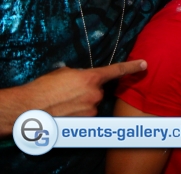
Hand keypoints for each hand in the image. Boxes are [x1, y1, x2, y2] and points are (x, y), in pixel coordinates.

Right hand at [30, 60, 147, 115]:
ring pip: (92, 102)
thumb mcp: (63, 73)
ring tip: (63, 101)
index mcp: (91, 77)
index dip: (132, 67)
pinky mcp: (87, 120)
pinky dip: (79, 112)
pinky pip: (87, 113)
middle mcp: (96, 93)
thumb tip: (82, 76)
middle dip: (87, 90)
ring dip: (82, 102)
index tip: (144, 64)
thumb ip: (79, 74)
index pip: (116, 70)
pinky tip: (65, 110)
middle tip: (69, 92)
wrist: (31, 107)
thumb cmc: (44, 87)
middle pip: (98, 90)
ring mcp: (92, 108)